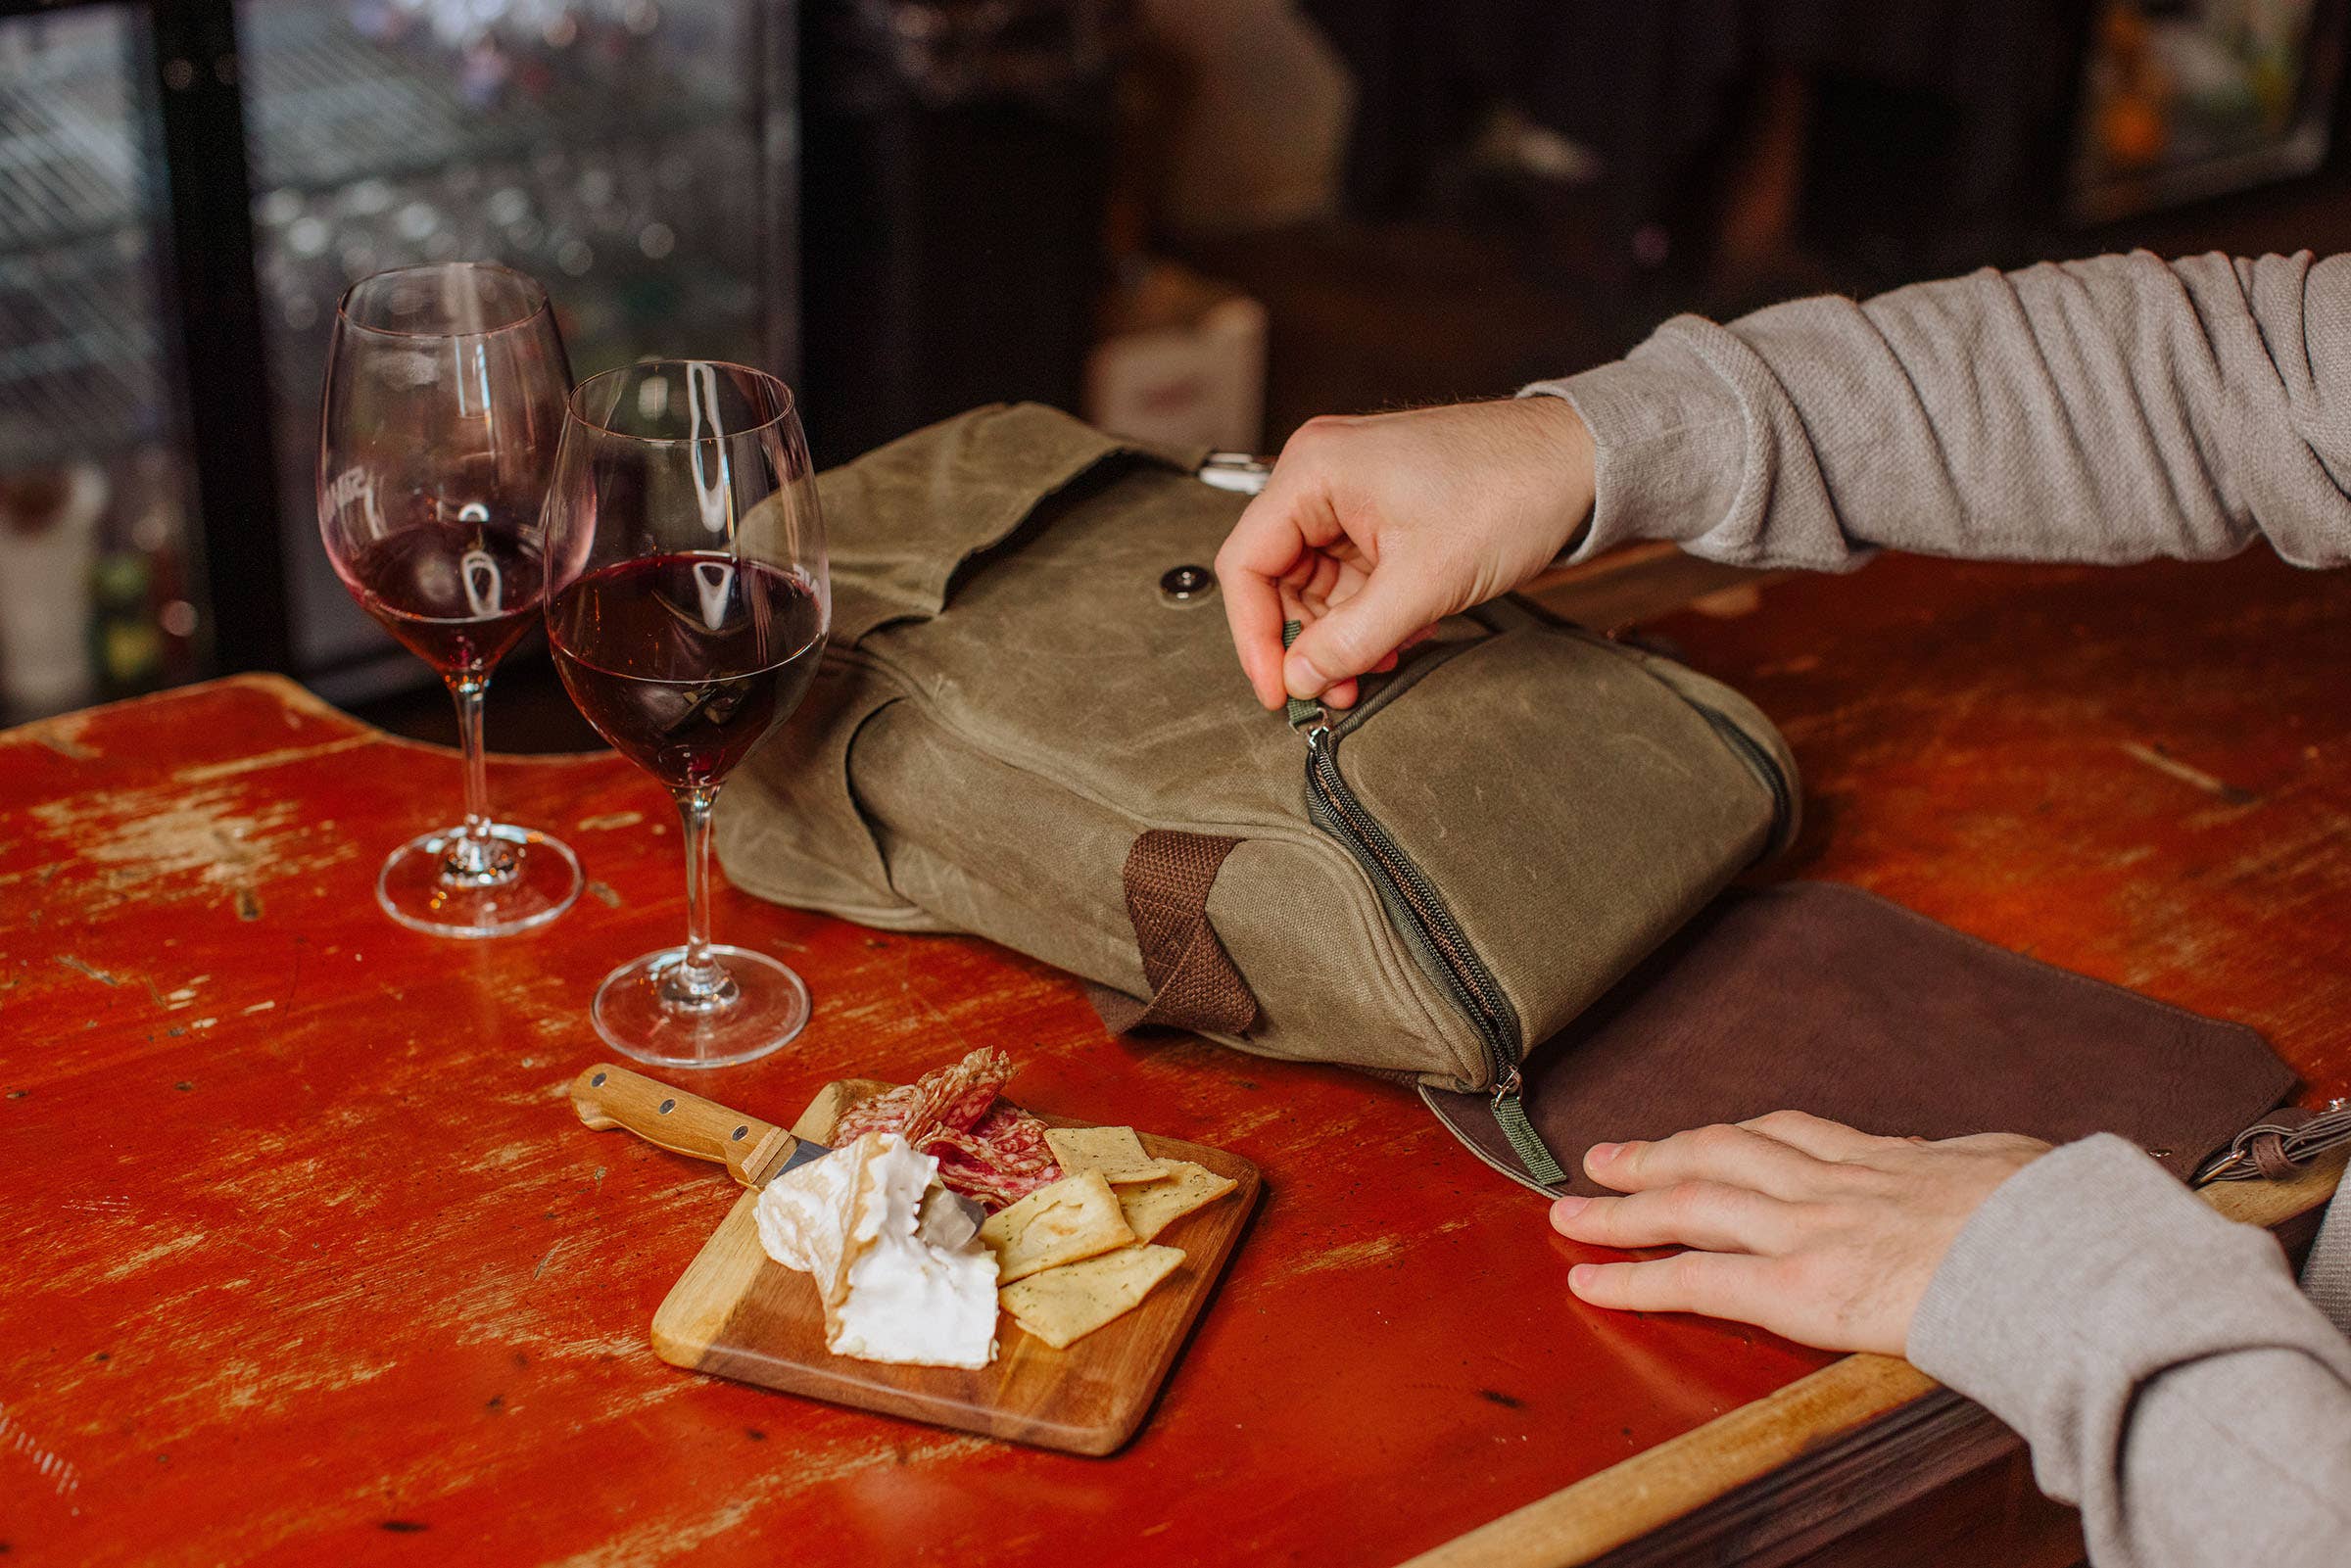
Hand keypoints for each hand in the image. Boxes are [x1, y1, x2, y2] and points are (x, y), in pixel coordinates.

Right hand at [1214, 397, 1595, 709]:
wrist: (1582, 461)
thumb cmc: (1511, 489)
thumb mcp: (1423, 582)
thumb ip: (1351, 639)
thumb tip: (1301, 677)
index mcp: (1314, 470)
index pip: (1247, 564)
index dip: (1255, 637)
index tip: (1278, 688)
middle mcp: (1324, 473)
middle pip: (1279, 577)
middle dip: (1307, 640)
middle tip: (1334, 690)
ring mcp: (1355, 492)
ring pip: (1319, 583)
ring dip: (1342, 634)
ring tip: (1376, 668)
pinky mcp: (1385, 510)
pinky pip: (1355, 576)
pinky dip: (1370, 615)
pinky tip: (1398, 639)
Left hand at [1548, 1112, 2050, 1355]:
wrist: (2067, 1254)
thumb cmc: (2067, 1223)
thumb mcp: (2028, 1172)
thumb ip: (1991, 1173)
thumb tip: (2003, 1165)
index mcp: (1896, 1160)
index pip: (1799, 1137)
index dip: (1743, 1137)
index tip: (1714, 1138)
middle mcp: (1839, 1184)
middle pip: (1726, 1153)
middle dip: (1661, 1153)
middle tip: (1609, 1157)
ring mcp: (1812, 1229)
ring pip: (1693, 1202)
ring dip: (1625, 1205)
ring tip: (1575, 1209)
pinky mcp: (1800, 1285)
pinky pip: (1697, 1276)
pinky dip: (1634, 1277)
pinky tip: (1589, 1280)